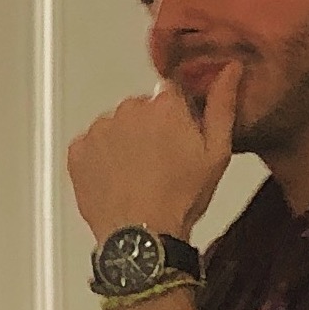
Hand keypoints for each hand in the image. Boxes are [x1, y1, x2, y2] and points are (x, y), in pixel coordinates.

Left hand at [68, 62, 240, 244]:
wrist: (141, 238)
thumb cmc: (179, 200)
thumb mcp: (216, 153)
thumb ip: (222, 105)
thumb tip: (229, 71)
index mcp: (165, 105)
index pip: (169, 93)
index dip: (175, 116)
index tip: (177, 138)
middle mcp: (129, 110)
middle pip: (139, 109)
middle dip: (148, 128)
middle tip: (158, 163)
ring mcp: (100, 130)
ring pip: (114, 126)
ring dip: (123, 142)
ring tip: (136, 175)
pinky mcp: (78, 151)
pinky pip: (90, 146)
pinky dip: (99, 158)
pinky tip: (116, 179)